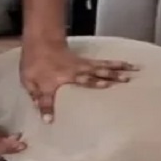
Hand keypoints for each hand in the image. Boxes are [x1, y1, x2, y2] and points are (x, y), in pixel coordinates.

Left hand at [20, 41, 137, 121]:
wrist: (42, 41)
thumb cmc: (35, 63)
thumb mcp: (29, 81)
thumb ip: (39, 99)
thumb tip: (47, 119)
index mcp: (56, 80)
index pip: (54, 95)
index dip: (53, 105)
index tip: (57, 116)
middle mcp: (73, 73)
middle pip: (92, 77)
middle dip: (107, 80)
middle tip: (124, 82)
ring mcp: (81, 66)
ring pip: (101, 69)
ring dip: (116, 72)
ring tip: (131, 75)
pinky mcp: (86, 62)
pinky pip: (103, 64)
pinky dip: (116, 64)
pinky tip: (127, 65)